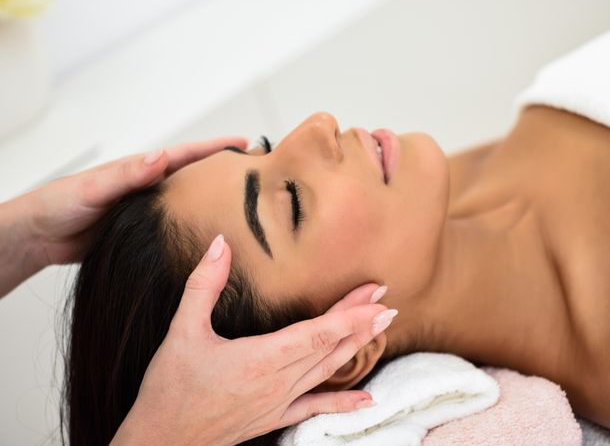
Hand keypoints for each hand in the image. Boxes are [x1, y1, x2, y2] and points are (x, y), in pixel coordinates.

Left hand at [18, 137, 246, 266]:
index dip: (217, 148)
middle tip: (255, 173)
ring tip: (244, 207)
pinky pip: (177, 227)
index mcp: (142, 171)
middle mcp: (150, 188)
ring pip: (190, 204)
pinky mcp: (145, 234)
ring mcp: (150, 211)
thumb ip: (127, 173)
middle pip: (195, 178)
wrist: (40, 236)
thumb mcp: (94, 186)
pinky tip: (209, 236)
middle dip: (225, 172)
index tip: (245, 143)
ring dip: (215, 202)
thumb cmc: (59, 204)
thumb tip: (162, 155)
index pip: (187, 156)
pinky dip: (196, 227)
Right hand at [112, 235, 391, 445]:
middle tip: (388, 300)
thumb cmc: (170, 386)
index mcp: (259, 358)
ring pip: (328, 371)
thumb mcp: (181, 330)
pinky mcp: (275, 417)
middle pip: (329, 347)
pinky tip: (367, 401)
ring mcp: (280, 402)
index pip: (317, 333)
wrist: (162, 439)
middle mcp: (277, 382)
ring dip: (357, 348)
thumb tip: (219, 244)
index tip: (377, 297)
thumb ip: (204, 285)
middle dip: (361, 322)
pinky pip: (316, 408)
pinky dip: (343, 403)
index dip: (350, 315)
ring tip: (381, 327)